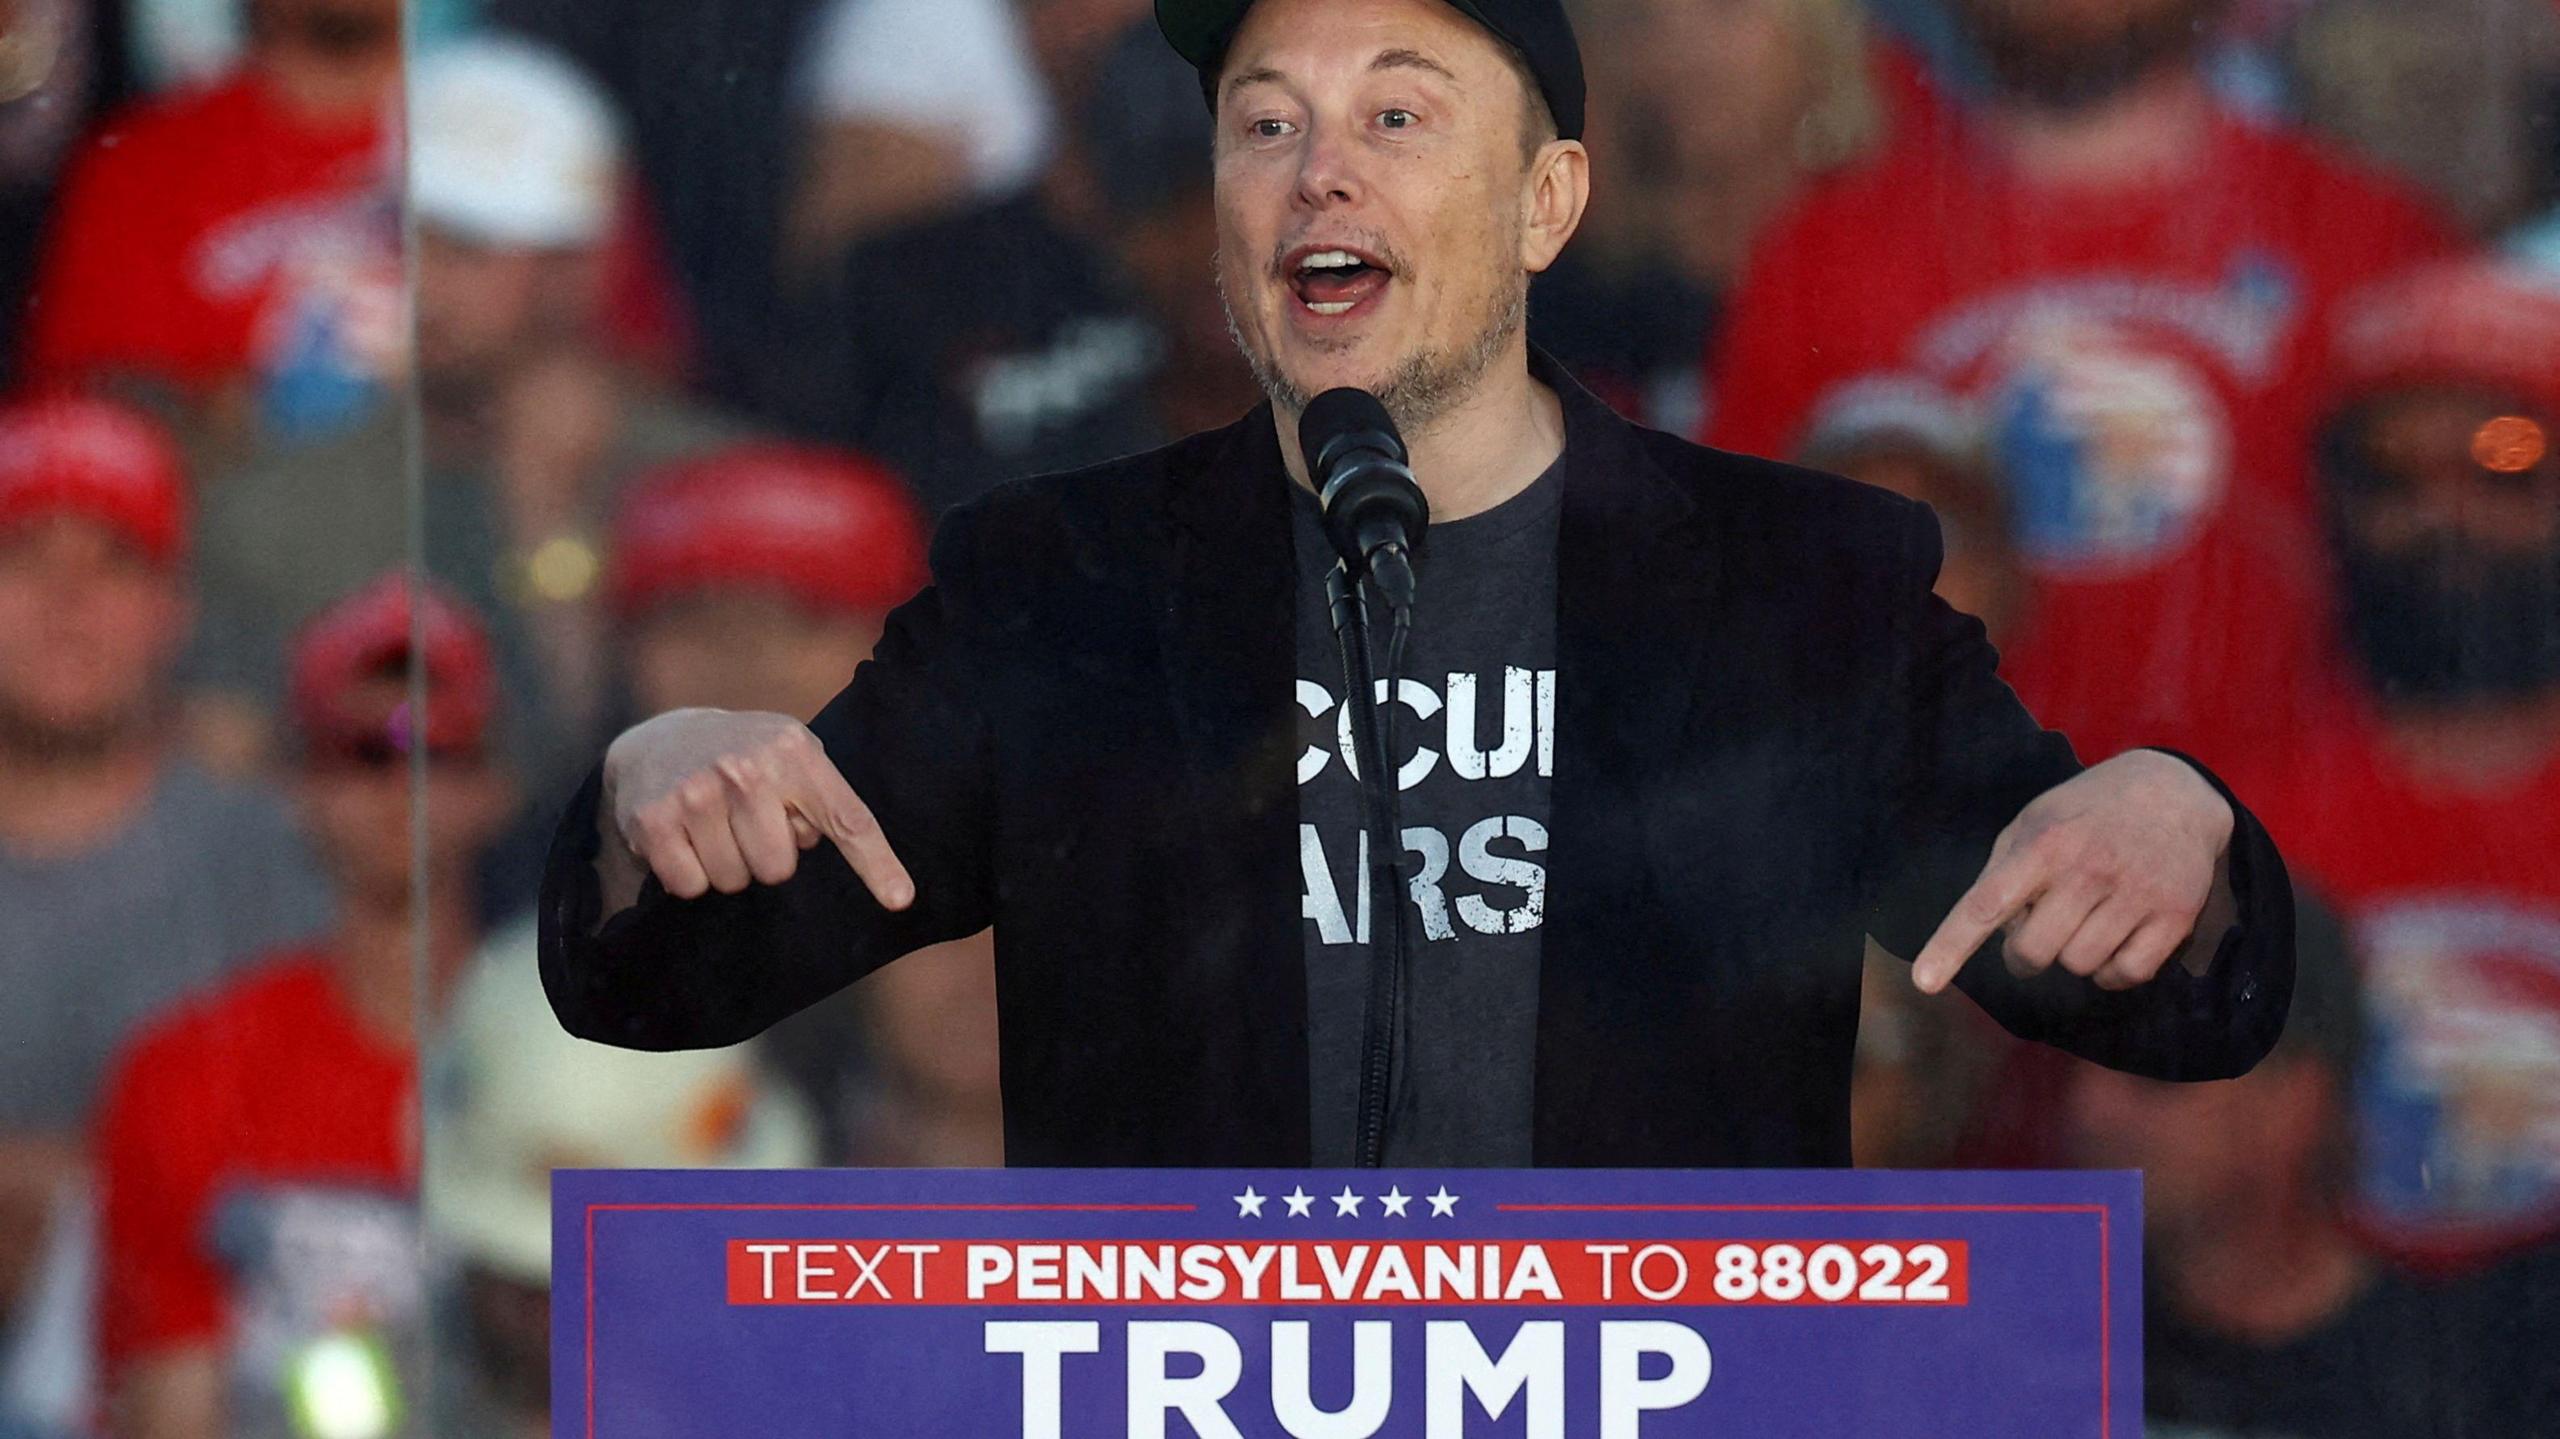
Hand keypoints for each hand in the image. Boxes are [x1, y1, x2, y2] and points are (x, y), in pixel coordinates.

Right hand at [605, 708, 914, 907]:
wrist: (659, 739)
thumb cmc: (744, 757)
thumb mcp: (792, 758)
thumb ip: (823, 802)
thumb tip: (838, 859)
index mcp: (793, 751)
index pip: (846, 818)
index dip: (875, 864)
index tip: (900, 900)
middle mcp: (745, 768)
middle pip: (779, 869)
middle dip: (765, 859)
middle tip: (747, 826)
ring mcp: (696, 793)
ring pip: (733, 881)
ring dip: (725, 866)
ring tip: (714, 827)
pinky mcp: (653, 820)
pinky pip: (690, 886)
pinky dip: (688, 875)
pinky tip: (683, 838)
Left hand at [1912, 751, 2233, 995]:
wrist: (2173, 791)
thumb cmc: (2085, 814)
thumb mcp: (2033, 823)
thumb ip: (2002, 873)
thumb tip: (1990, 933)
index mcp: (2044, 844)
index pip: (1987, 903)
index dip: (1951, 945)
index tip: (1924, 982)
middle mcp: (2090, 869)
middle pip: (2033, 952)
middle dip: (2023, 956)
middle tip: (2033, 935)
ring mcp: (2136, 893)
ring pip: (2079, 967)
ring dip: (2070, 958)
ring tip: (2082, 921)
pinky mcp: (2175, 916)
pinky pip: (2125, 975)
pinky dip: (2111, 972)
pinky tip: (2113, 940)